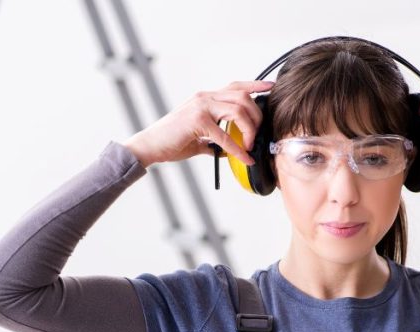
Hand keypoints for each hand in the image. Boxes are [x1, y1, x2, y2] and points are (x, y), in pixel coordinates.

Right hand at [122, 80, 273, 167]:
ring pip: (238, 110)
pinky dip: (237, 149)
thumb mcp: (197, 137)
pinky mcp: (197, 120)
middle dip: (257, 115)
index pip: (235, 86)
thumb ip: (213, 140)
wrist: (149, 146)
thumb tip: (228, 150)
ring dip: (249, 129)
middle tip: (259, 133)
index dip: (255, 84)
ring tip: (249, 145)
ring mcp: (201, 106)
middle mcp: (204, 97)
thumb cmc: (170, 142)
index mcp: (205, 98)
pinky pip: (225, 135)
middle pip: (243, 97)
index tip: (270, 87)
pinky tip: (243, 157)